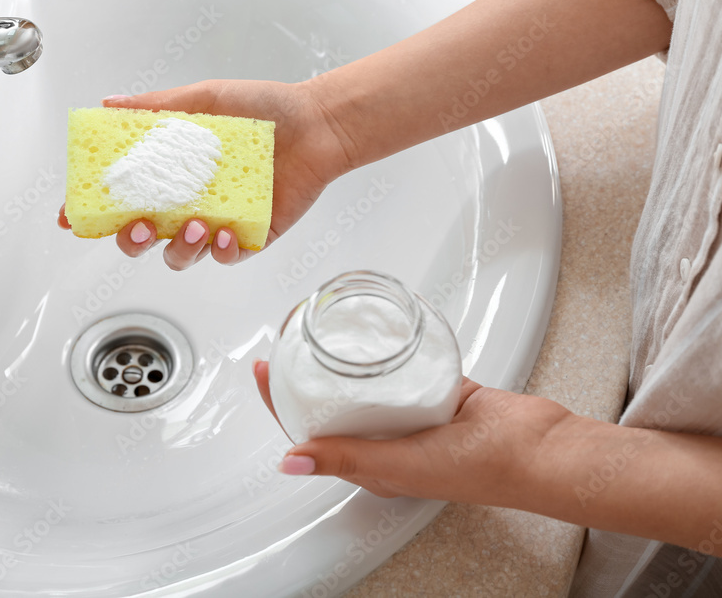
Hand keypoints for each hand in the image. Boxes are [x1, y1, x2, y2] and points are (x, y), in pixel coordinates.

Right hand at [57, 79, 354, 270]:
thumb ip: (157, 106)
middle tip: (138, 226)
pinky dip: (222, 250)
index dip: (94, 211)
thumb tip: (109, 103)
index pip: (122, 197)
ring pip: (180, 255)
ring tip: (195, 225)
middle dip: (130, 240)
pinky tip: (227, 231)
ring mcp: (216, 223)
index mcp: (171, 174)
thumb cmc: (262, 109)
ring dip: (179, 248)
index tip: (71, 216)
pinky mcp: (249, 238)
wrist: (315, 124)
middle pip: (142, 238)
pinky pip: (225, 257)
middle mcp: (188, 202)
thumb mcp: (204, 99)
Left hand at [252, 360, 575, 506]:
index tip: (263, 371)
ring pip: (364, 381)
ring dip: (340, 358)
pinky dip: (385, 347)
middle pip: (332, 402)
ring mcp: (410, 412)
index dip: (281, 402)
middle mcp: (386, 438)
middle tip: (286, 339)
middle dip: (304, 372)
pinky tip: (372, 329)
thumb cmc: (478, 468)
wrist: (535, 446)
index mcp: (371, 463)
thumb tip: (290, 463)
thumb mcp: (398, 465)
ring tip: (319, 329)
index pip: (311, 430)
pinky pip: (401, 364)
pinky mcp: (436, 387)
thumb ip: (346, 459)